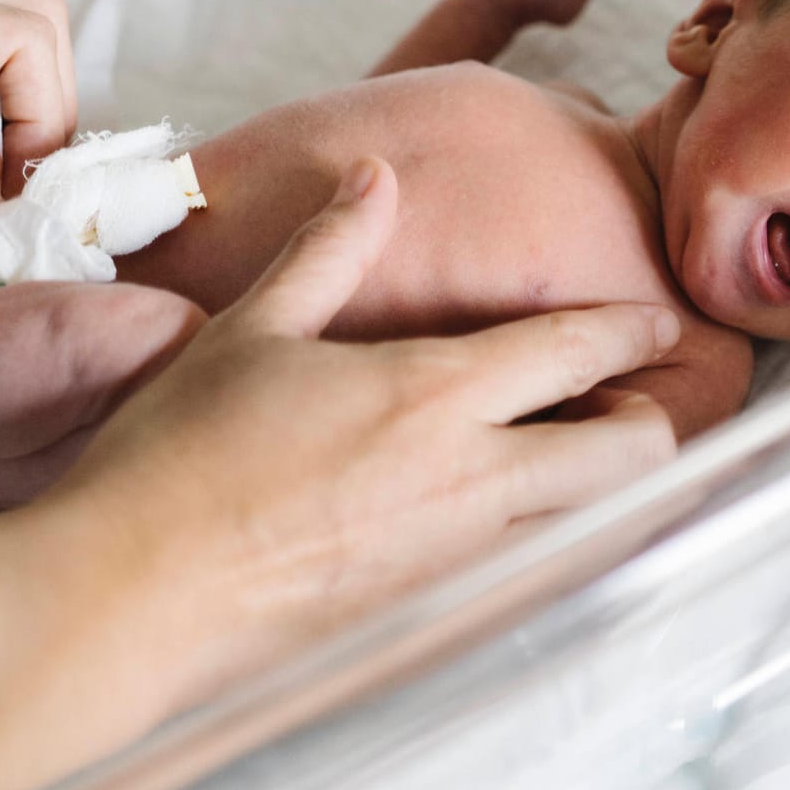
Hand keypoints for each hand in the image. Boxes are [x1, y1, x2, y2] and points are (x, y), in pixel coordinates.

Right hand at [55, 156, 678, 701]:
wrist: (132, 592)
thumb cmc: (180, 456)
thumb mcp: (253, 330)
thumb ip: (330, 249)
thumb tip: (373, 177)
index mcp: (432, 394)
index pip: (575, 352)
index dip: (630, 332)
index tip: (657, 322)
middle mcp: (469, 479)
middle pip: (627, 455)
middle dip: (649, 425)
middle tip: (620, 403)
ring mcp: (458, 556)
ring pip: (588, 521)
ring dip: (601, 487)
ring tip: (567, 457)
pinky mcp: (431, 611)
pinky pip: (525, 571)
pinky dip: (545, 542)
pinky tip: (501, 524)